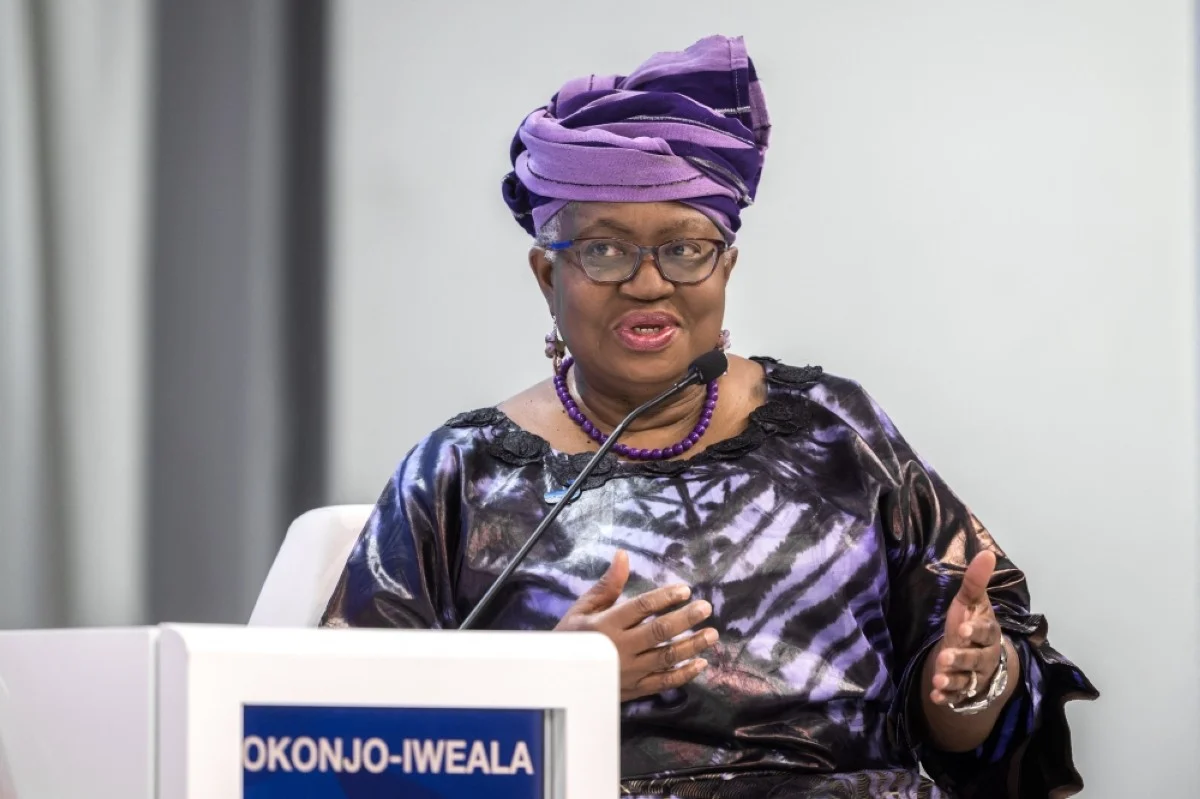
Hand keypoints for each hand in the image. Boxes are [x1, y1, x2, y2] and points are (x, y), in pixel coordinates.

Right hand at [554, 550, 718, 701]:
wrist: (558, 679)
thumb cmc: (571, 638)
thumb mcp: (583, 608)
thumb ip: (607, 584)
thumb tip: (623, 555)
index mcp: (606, 624)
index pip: (641, 607)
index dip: (664, 597)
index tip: (685, 590)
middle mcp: (620, 647)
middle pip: (658, 632)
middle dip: (685, 618)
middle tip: (706, 608)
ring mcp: (629, 671)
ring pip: (666, 657)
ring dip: (692, 645)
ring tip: (712, 635)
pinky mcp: (634, 689)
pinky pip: (663, 682)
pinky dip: (683, 674)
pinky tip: (700, 663)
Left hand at [928, 550, 1003, 705]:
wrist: (977, 653)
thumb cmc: (970, 622)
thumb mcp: (971, 602)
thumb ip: (975, 581)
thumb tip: (986, 552)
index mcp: (988, 633)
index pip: (986, 632)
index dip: (976, 631)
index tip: (962, 629)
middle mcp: (985, 656)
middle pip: (977, 660)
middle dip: (961, 659)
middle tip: (944, 658)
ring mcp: (976, 676)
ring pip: (967, 680)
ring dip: (953, 681)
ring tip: (937, 680)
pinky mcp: (964, 690)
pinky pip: (957, 697)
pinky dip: (947, 697)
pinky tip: (935, 696)